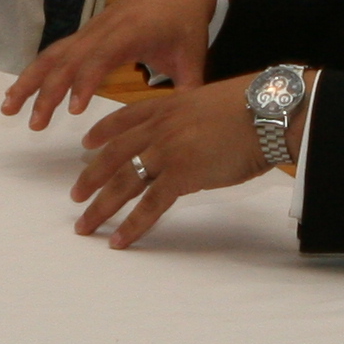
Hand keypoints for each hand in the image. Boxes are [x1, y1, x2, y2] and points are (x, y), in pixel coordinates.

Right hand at [4, 0, 217, 127]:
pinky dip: (36, 70)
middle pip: (67, 59)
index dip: (84, 83)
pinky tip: (20, 90)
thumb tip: (188, 124)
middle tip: (34, 124)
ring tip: (9, 109)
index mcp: (130, 33)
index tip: (73, 111)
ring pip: (53, 54)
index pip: (100, 59)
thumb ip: (189, 89)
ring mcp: (91, 30)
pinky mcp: (87, 33)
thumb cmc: (186, 23)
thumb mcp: (194, 56)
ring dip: (29, 80)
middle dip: (47, 91)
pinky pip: (56, 51)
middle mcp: (103, 29)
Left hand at [68, 78, 270, 246]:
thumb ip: (194, 119)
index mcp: (167, 106)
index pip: (124, 119)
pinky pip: (148, 206)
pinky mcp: (180, 175)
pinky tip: (117, 240)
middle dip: (91, 178)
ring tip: (84, 226)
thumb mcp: (212, 103)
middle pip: (114, 156)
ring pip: (123, 183)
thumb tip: (197, 133)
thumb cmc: (254, 107)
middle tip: (75, 196)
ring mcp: (166, 152)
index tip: (87, 144)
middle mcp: (159, 128)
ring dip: (100, 208)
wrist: (267, 112)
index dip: (102, 132)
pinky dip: (131, 225)